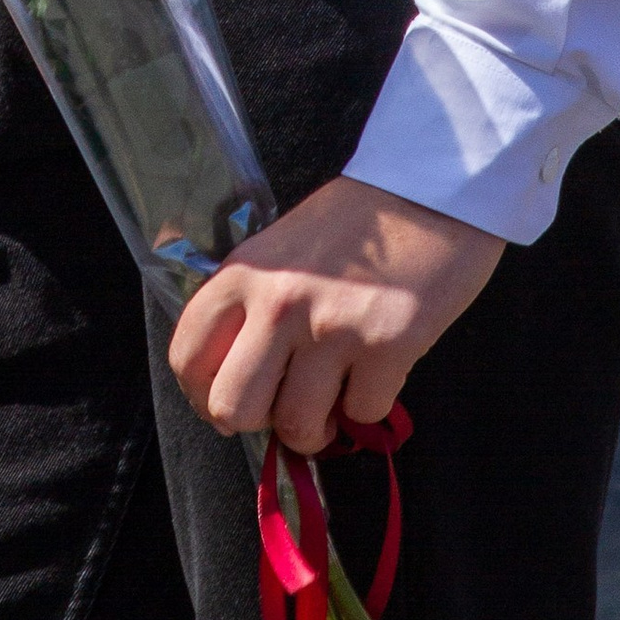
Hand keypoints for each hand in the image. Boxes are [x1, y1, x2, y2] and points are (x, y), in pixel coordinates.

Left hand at [164, 173, 503, 453]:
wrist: (432, 190)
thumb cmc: (355, 224)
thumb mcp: (282, 251)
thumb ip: (254, 306)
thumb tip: (244, 379)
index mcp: (246, 273)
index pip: (188, 357)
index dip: (203, 395)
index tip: (231, 401)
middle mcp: (280, 301)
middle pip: (231, 408)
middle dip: (259, 422)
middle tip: (285, 406)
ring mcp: (333, 326)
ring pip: (297, 426)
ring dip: (316, 429)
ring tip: (333, 401)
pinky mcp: (387, 346)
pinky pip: (362, 414)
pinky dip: (369, 405)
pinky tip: (378, 371)